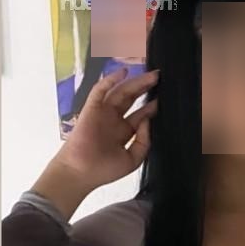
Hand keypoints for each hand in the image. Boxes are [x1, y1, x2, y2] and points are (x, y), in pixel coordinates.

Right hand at [53, 66, 158, 192]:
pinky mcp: (91, 108)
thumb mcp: (133, 159)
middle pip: (131, 99)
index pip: (139, 115)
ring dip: (134, 82)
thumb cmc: (105, 170)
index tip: (162, 98)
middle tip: (158, 78)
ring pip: (120, 92)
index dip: (150, 106)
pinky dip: (110, 80)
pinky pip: (100, 91)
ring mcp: (102, 113)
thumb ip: (143, 142)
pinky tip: (123, 72)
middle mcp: (113, 120)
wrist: (82, 173)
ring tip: (150, 75)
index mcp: (123, 132)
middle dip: (145, 88)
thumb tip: (147, 121)